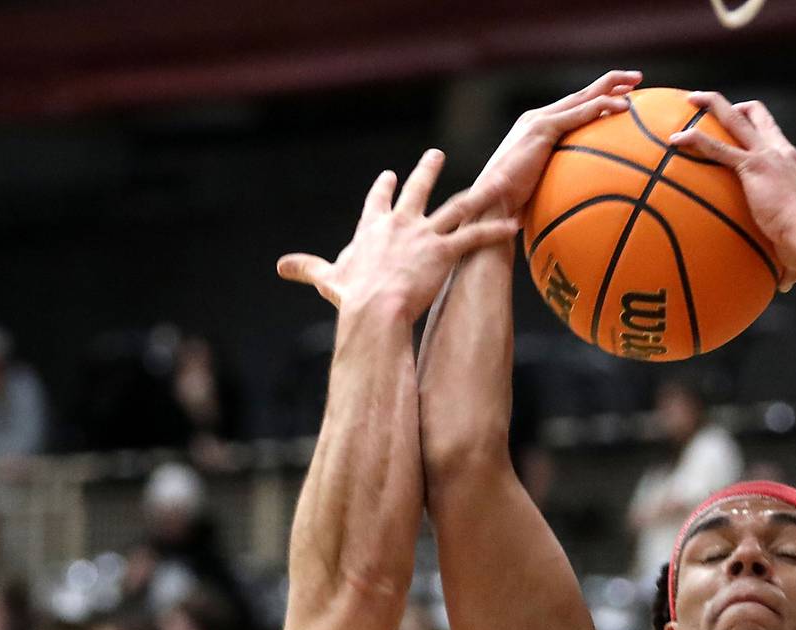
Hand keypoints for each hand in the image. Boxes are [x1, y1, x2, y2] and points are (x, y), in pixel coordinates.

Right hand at [277, 150, 518, 321]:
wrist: (373, 309)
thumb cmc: (351, 297)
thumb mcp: (327, 278)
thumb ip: (307, 268)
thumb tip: (281, 266)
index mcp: (373, 228)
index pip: (378, 201)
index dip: (384, 189)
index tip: (388, 176)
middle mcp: (401, 223)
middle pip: (417, 190)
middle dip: (427, 171)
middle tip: (435, 155)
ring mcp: (425, 235)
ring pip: (456, 207)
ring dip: (475, 193)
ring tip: (490, 180)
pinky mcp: (445, 250)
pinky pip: (476, 237)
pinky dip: (495, 231)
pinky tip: (513, 225)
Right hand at [478, 70, 642, 214]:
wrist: (489, 205)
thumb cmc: (510, 207)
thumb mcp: (537, 190)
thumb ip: (555, 183)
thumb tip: (576, 201)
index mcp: (535, 129)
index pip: (572, 108)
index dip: (596, 98)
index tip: (621, 95)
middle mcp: (536, 118)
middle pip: (580, 95)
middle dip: (609, 83)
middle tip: (635, 78)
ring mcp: (538, 121)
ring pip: (583, 97)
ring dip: (611, 86)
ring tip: (636, 82)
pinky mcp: (541, 129)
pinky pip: (580, 114)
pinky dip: (602, 107)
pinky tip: (624, 107)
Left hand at [668, 92, 795, 289]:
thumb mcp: (795, 246)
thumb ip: (785, 259)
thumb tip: (782, 286)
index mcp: (793, 167)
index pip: (774, 141)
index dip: (758, 133)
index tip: (741, 136)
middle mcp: (781, 153)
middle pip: (758, 116)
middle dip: (735, 108)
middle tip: (713, 106)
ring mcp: (766, 155)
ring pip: (736, 118)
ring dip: (712, 105)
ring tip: (690, 99)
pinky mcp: (752, 166)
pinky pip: (717, 148)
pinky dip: (695, 141)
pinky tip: (674, 140)